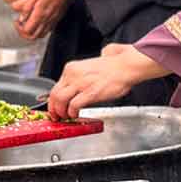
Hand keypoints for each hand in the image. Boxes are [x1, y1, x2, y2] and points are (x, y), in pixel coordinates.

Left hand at [3, 0, 76, 40]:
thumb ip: (27, 8)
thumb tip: (21, 19)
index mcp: (39, 14)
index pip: (27, 30)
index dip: (19, 28)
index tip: (17, 20)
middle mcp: (46, 20)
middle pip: (32, 37)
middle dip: (24, 33)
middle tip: (21, 24)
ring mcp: (52, 21)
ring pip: (40, 35)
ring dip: (32, 32)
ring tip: (28, 23)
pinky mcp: (56, 19)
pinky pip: (47, 30)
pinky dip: (39, 29)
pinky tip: (37, 21)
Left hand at [48, 48, 166, 117]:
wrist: (127, 66)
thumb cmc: (116, 66)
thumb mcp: (91, 64)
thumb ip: (85, 69)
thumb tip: (87, 73)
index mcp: (72, 68)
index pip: (55, 87)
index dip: (54, 100)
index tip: (56, 107)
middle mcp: (73, 74)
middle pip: (54, 94)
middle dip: (54, 108)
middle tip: (57, 116)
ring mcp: (80, 83)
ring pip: (60, 100)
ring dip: (61, 112)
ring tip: (66, 117)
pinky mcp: (90, 92)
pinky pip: (74, 106)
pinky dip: (72, 113)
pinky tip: (76, 115)